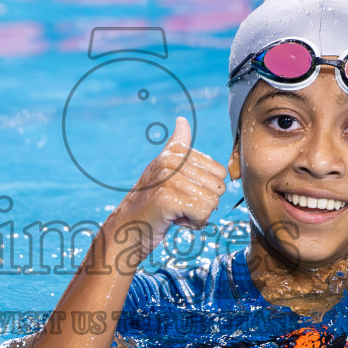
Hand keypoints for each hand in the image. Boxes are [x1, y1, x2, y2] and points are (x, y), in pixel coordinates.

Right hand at [107, 116, 225, 266]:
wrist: (129, 228)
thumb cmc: (151, 202)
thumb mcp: (165, 169)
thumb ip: (177, 145)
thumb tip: (182, 120)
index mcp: (174, 151)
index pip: (219, 172)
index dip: (206, 189)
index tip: (185, 193)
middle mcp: (170, 161)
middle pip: (217, 187)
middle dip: (204, 203)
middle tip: (180, 206)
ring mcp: (168, 179)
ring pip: (212, 201)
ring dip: (198, 215)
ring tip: (177, 212)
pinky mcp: (167, 199)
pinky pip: (203, 213)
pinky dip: (194, 223)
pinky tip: (176, 220)